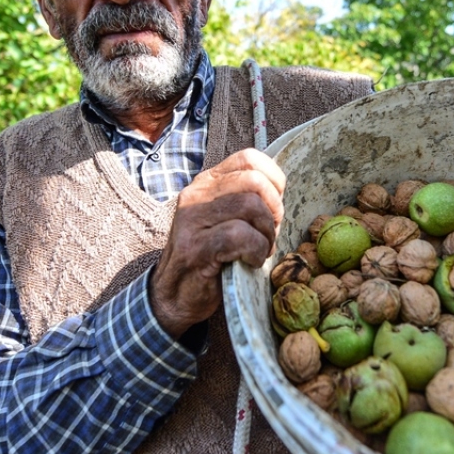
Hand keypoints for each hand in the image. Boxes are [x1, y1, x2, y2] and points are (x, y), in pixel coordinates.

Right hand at [150, 149, 285, 337]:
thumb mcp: (224, 219)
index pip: (249, 158)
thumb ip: (244, 200)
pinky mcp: (195, 247)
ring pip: (250, 206)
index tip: (274, 206)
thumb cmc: (209, 257)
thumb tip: (279, 193)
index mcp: (207, 183)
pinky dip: (256, 250)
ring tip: (260, 249)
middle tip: (269, 233)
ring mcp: (192, 219)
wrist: (175, 295)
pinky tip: (250, 261)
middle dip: (273, 209)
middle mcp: (196, 194)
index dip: (273, 179)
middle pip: (254, 181)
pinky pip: (241, 236)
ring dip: (266, 233)